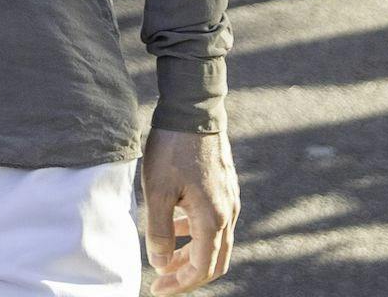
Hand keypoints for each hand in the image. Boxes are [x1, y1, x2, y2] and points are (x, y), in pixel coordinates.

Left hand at [139, 126, 239, 292]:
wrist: (193, 110)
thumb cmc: (172, 148)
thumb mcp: (157, 191)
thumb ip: (159, 231)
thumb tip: (161, 264)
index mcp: (212, 219)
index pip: (201, 269)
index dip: (180, 284)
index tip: (157, 289)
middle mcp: (228, 213)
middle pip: (214, 261)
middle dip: (188, 275)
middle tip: (162, 281)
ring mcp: (230, 199)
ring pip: (216, 242)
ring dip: (192, 255)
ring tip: (166, 256)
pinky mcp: (226, 187)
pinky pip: (216, 223)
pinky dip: (198, 234)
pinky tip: (177, 226)